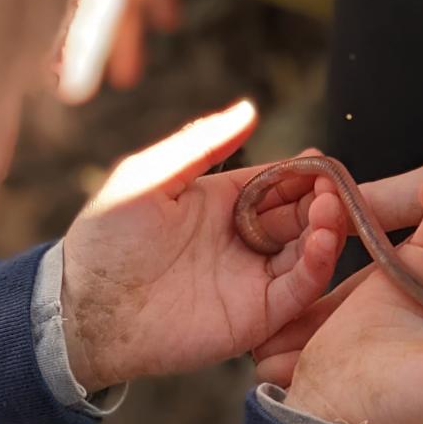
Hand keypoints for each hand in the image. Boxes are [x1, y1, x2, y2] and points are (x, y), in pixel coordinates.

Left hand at [61, 103, 346, 391]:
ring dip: (328, 228)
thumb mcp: (147, 176)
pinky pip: (300, 288)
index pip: (281, 182)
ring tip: (329, 209)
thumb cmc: (107, 241)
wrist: (87, 311)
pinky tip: (321, 242)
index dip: (306, 171)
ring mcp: (256, 278)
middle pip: (304, 214)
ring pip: (311, 250)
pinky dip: (319, 265)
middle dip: (325, 198)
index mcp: (225, 204)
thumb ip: (199, 144)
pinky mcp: (260, 314)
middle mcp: (248, 240)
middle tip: (335, 187)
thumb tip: (250, 109)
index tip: (324, 162)